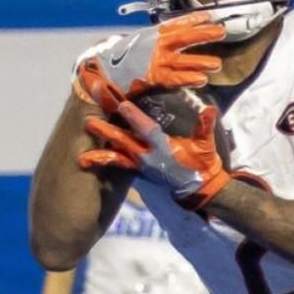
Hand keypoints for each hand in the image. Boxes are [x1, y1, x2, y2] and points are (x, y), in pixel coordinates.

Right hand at [74, 14, 225, 109]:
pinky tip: (201, 79)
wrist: (99, 74)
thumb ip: (155, 43)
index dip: (193, 19)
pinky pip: (174, 77)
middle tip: (221, 32)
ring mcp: (154, 60)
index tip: (209, 16)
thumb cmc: (119, 61)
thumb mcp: (138, 45)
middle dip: (203, 34)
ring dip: (201, 61)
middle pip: (184, 36)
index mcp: (152, 35)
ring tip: (217, 64)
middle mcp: (155, 44)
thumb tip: (170, 40)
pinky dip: (188, 77)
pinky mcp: (152, 76)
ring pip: (183, 59)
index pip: (176, 23)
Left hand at [84, 99, 232, 208]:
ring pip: (117, 154)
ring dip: (100, 148)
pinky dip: (103, 160)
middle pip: (125, 141)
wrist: (196, 189)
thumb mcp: (206, 146)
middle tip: (89, 121)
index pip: (147, 131)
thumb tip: (210, 109)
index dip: (135, 118)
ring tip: (83, 144)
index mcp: (164, 149)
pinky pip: (117, 165)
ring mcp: (141, 166)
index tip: (122, 105)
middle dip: (107, 130)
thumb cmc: (201, 163)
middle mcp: (149, 157)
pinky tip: (85, 158)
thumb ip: (205, 128)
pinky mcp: (137, 171)